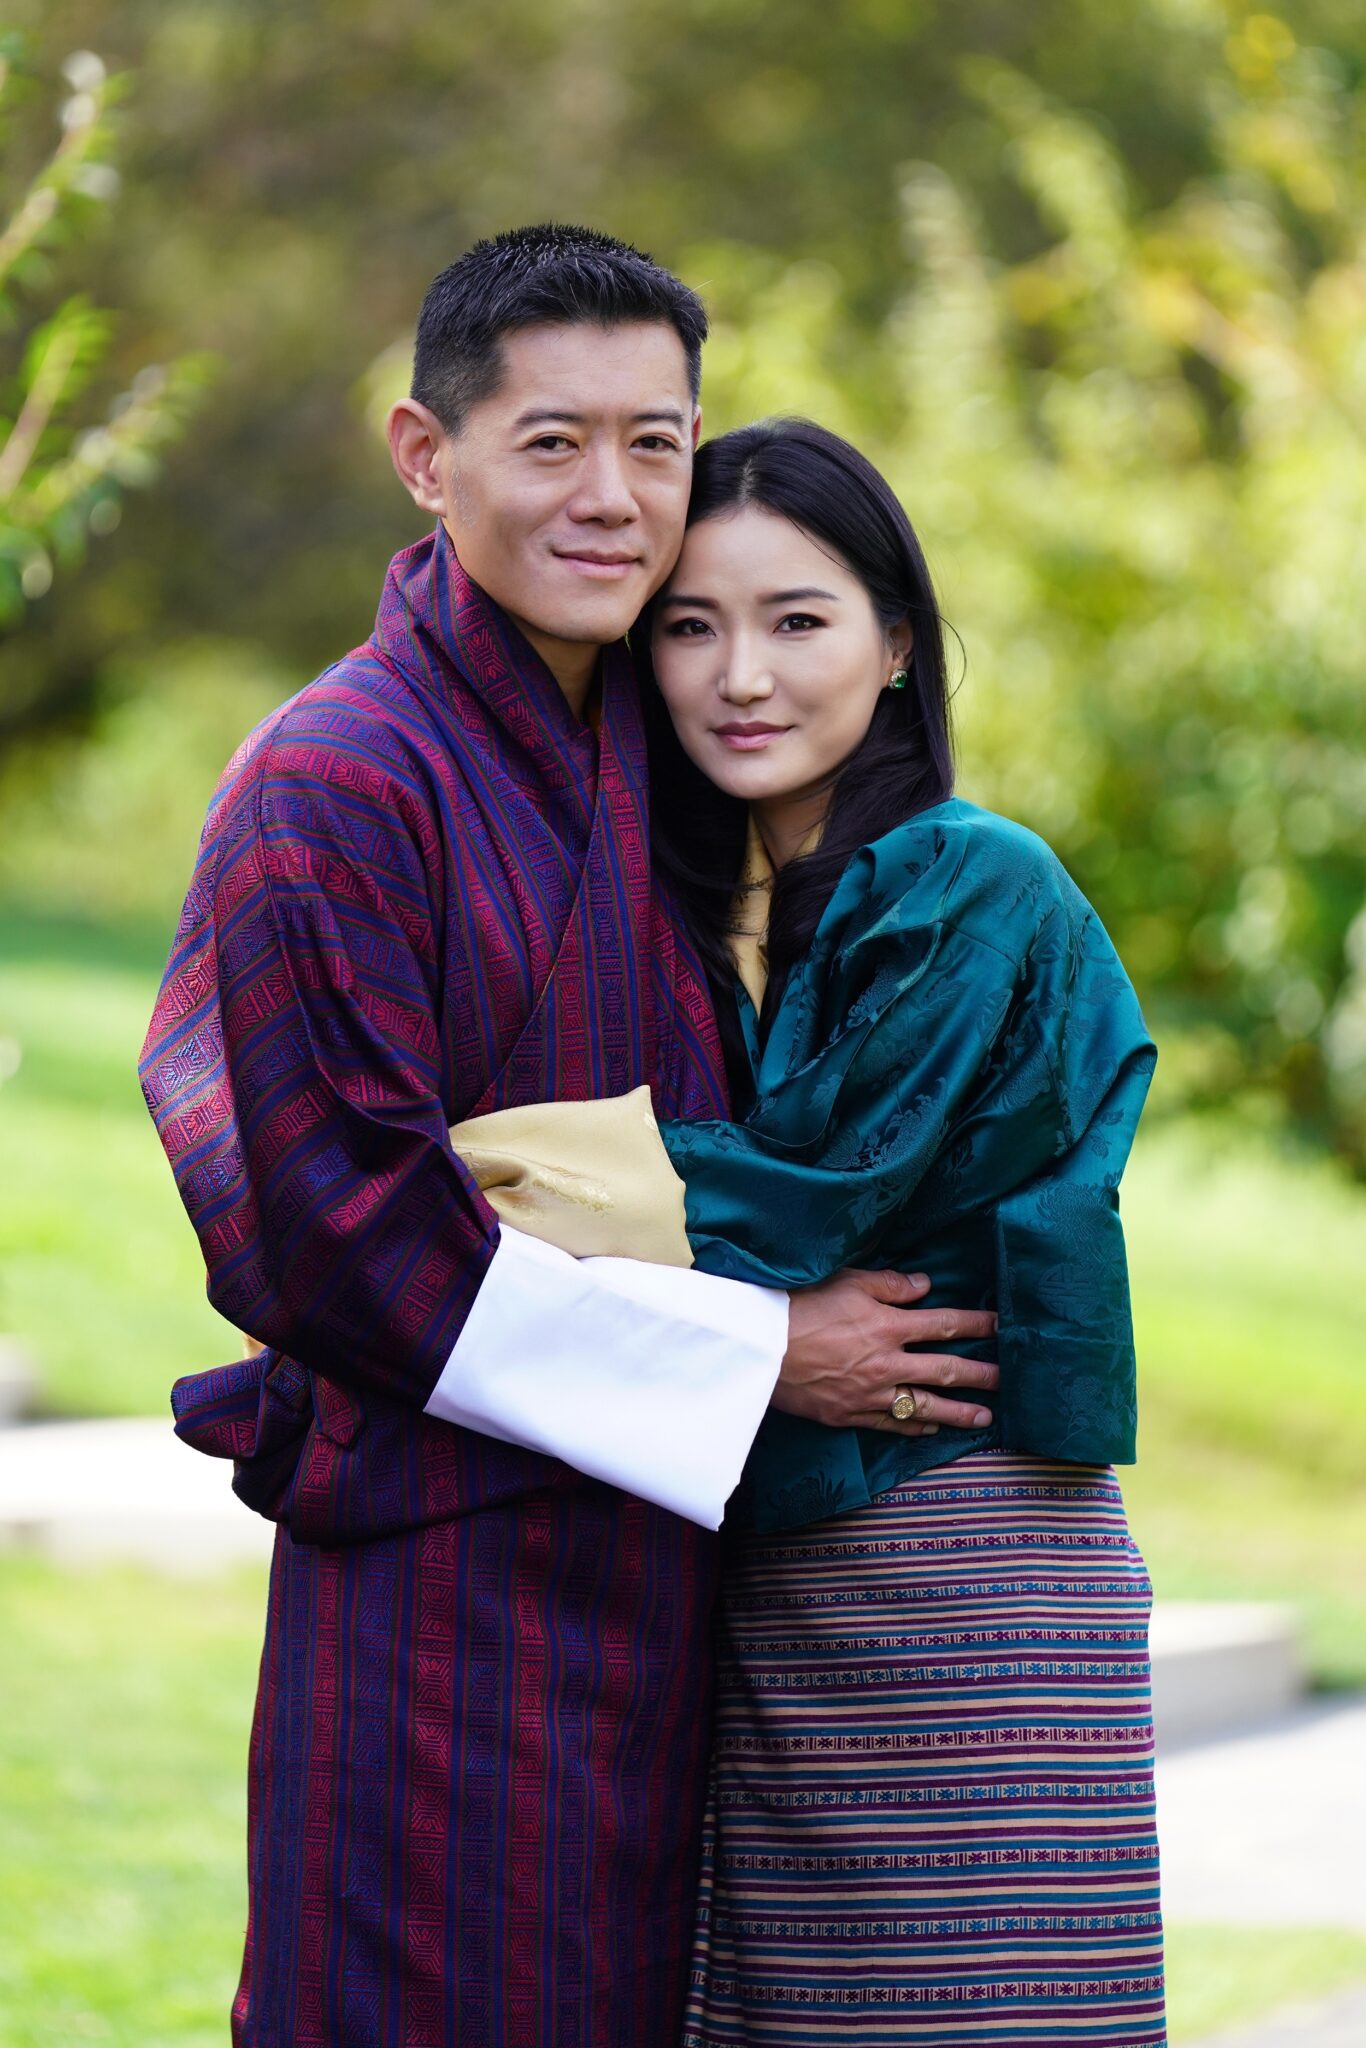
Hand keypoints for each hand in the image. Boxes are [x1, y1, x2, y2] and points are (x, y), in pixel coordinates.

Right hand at [773, 1268, 997, 1434]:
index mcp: (888, 1325)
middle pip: (945, 1370)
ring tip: (985, 1417)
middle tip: (1008, 1380)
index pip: (944, 1324)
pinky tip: (931, 1429)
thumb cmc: (800, 1305)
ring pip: (925, 1406)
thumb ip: (890, 1285)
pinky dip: (914, 1428)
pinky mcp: (849, 1415)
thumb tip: (925, 1286)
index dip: (975, 1324)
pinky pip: (890, 1425)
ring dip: (959, 1412)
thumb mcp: (846, 1281)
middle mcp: (887, 1363)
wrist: (759, 1348)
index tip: (1000, 1327)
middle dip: (981, 1375)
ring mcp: (870, 1394)